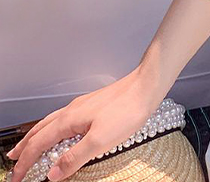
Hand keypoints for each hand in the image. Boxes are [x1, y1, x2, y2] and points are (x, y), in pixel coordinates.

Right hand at [7, 67, 163, 181]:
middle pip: (40, 130)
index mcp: (69, 120)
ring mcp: (84, 105)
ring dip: (38, 135)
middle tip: (14, 160)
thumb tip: (52, 174)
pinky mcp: (94, 104)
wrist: (148, 85)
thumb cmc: (128, 109)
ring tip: (31, 144)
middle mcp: (73, 110)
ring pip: (52, 122)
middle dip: (25, 147)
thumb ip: (74, 157)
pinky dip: (54, 127)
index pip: (39, 144)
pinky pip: (65, 117)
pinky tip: (64, 129)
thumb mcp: (100, 140)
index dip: (25, 162)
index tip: (16, 177)